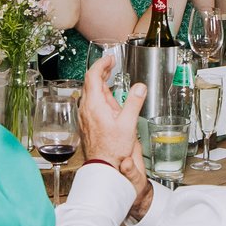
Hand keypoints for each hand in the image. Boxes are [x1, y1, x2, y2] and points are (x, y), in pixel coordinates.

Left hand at [80, 55, 149, 185]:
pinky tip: (107, 100)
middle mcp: (85, 109)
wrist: (103, 165)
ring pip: (89, 93)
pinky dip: (98, 95)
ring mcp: (84, 116)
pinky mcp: (86, 123)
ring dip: (99, 83)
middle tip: (111, 65)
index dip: (101, 64)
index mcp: (94, 105)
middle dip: (101, 71)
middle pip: (89, 83)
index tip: (110, 59)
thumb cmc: (113, 149)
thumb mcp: (128, 124)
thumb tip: (140, 87)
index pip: (93, 76)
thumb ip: (133, 102)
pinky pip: (90, 103)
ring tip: (110, 79)